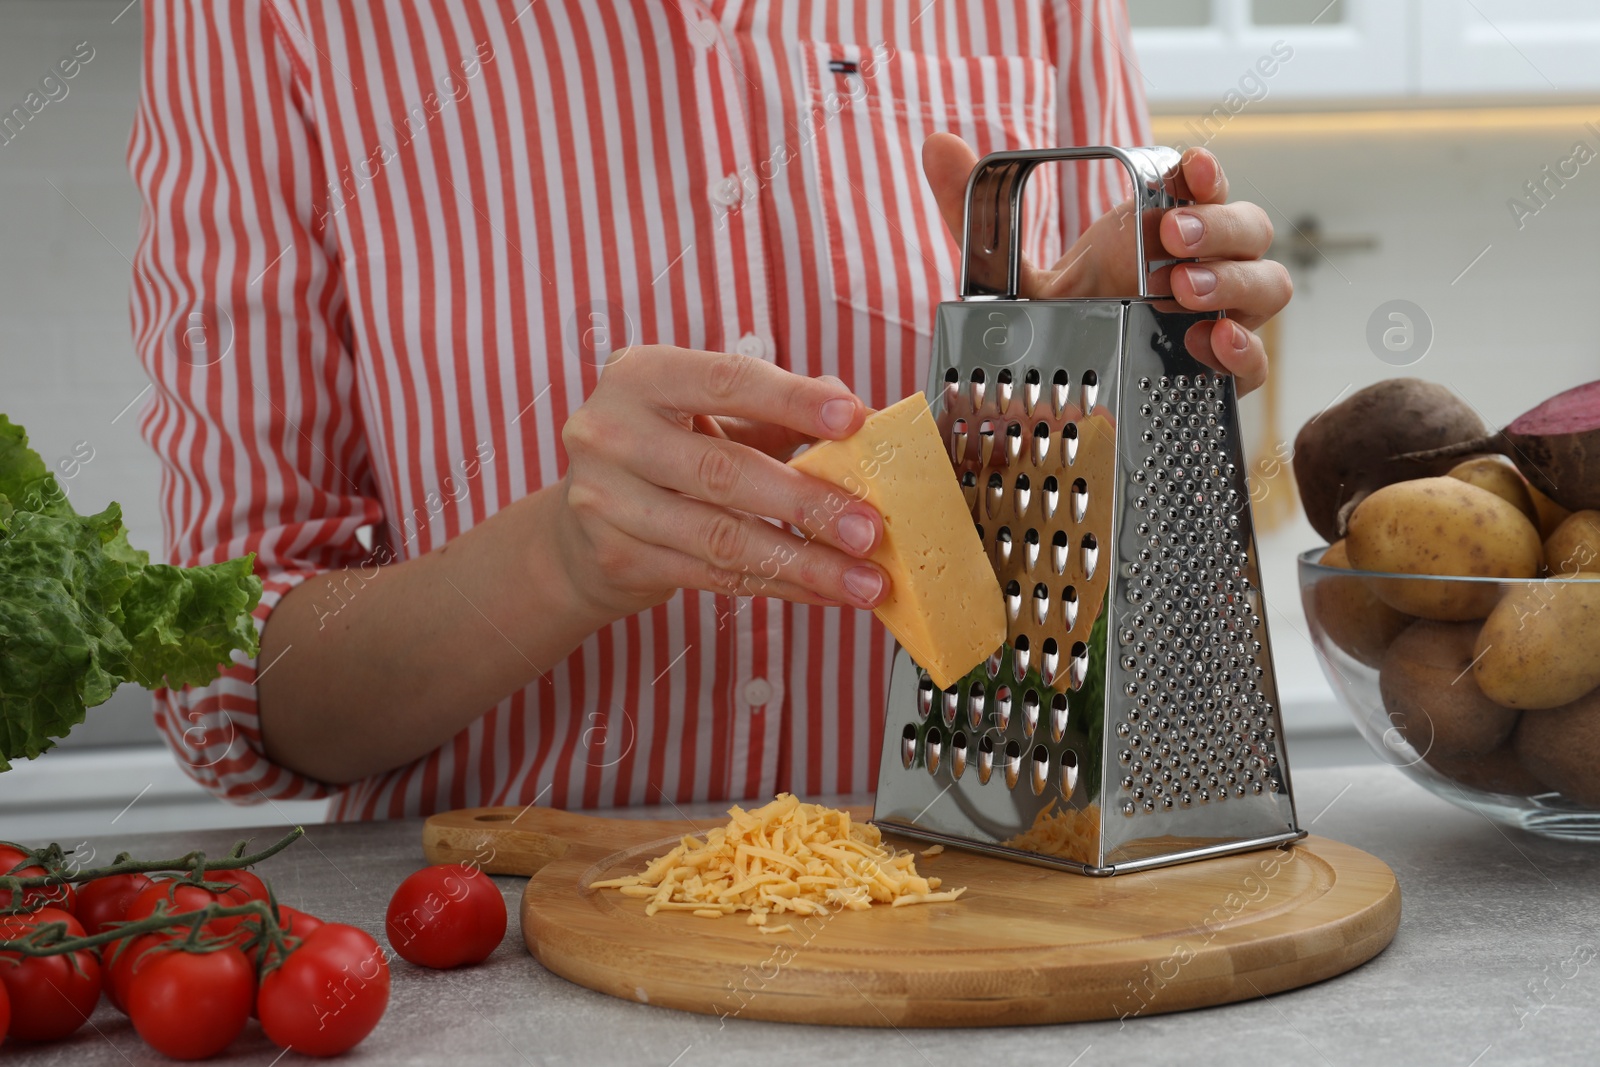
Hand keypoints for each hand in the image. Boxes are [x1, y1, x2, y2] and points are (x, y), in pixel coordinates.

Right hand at [554, 345, 889, 618]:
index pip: (727, 381)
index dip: (793, 401)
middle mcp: (612, 433)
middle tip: (869, 528)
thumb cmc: (665, 454)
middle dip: (807, 503)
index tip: (855, 420)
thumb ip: (781, 411)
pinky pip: (714, 577)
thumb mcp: (712, 415)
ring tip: (863, 579)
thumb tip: (865, 417)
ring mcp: (607, 501)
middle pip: (724, 471)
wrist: (580, 527)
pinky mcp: (619, 558)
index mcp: (642, 376)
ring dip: (804, 562)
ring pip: (722, 537)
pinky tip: (824, 591)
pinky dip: (779, 585)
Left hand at [921, 133, 1290, 395]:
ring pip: (1267, 285)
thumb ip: (974, 215)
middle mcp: (1201, 267)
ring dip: (1234, 281)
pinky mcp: (1220, 374)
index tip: (1188, 167)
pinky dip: (1243, 351)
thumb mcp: (1012, 274)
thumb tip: (938, 146)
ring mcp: (1217, 318)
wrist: (1062, 392)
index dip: (1206, 173)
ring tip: (1184, 290)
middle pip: (1248, 228)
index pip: (1206, 186)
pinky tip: (1211, 342)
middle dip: (1216, 226)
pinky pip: (1256, 360)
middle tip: (1169, 237)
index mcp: (1162, 230)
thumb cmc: (1059, 321)